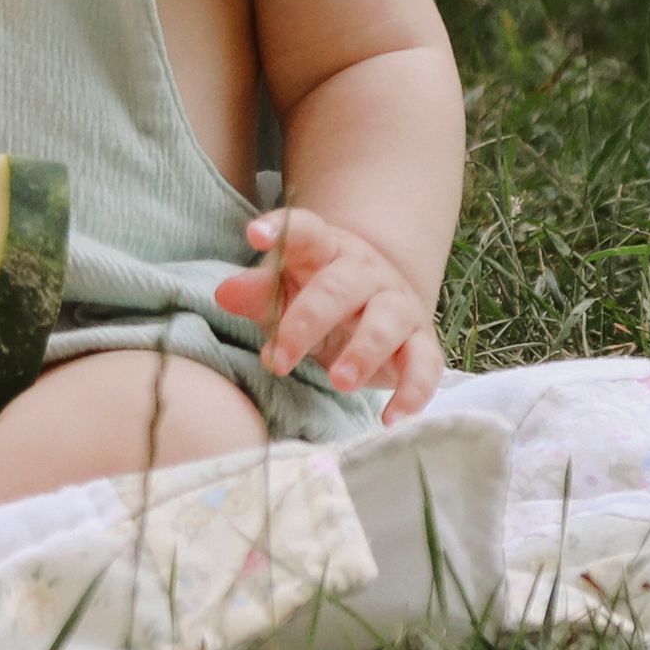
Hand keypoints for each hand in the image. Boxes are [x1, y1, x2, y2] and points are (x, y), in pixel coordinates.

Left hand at [220, 207, 448, 420]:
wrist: (380, 310)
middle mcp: (367, 273)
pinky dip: (413, 392)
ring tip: (339, 383)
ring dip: (364, 352)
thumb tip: (225, 293)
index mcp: (328, 251)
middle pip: (341, 286)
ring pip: (386, 321)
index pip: (307, 232)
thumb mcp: (284, 294)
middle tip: (279, 361)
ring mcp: (398, 305)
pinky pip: (424, 364)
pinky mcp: (421, 342)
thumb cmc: (319, 301)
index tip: (254, 235)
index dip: (282, 230)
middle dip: (308, 322)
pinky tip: (392, 420)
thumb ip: (257, 293)